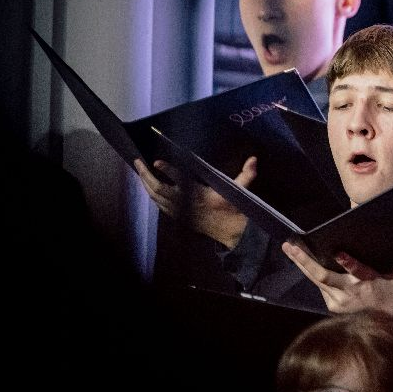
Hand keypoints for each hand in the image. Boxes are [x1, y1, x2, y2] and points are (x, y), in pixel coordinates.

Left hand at [134, 156, 257, 247]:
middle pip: (159, 189)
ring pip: (155, 197)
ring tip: (139, 170)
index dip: (168, 170)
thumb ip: (246, 175)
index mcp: (200, 195)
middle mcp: (186, 203)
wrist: (230, 232)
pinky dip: (151, 194)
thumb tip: (254, 159)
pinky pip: (159, 204)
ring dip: (145, 184)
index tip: (157, 161)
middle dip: (146, 175)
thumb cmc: (233, 209)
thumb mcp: (240, 191)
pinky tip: (148, 186)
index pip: (180, 180)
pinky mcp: (178, 215)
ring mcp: (180, 210)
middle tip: (138, 162)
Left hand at [282, 241, 392, 313]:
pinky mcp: (333, 306)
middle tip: (290, 245)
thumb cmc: (392, 294)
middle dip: (304, 259)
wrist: (385, 323)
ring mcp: (339, 301)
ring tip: (289, 248)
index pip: (358, 272)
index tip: (339, 253)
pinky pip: (320, 286)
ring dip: (301, 263)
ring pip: (316, 280)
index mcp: (368, 282)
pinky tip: (300, 260)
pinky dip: (311, 272)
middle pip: (323, 275)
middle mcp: (350, 293)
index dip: (348, 263)